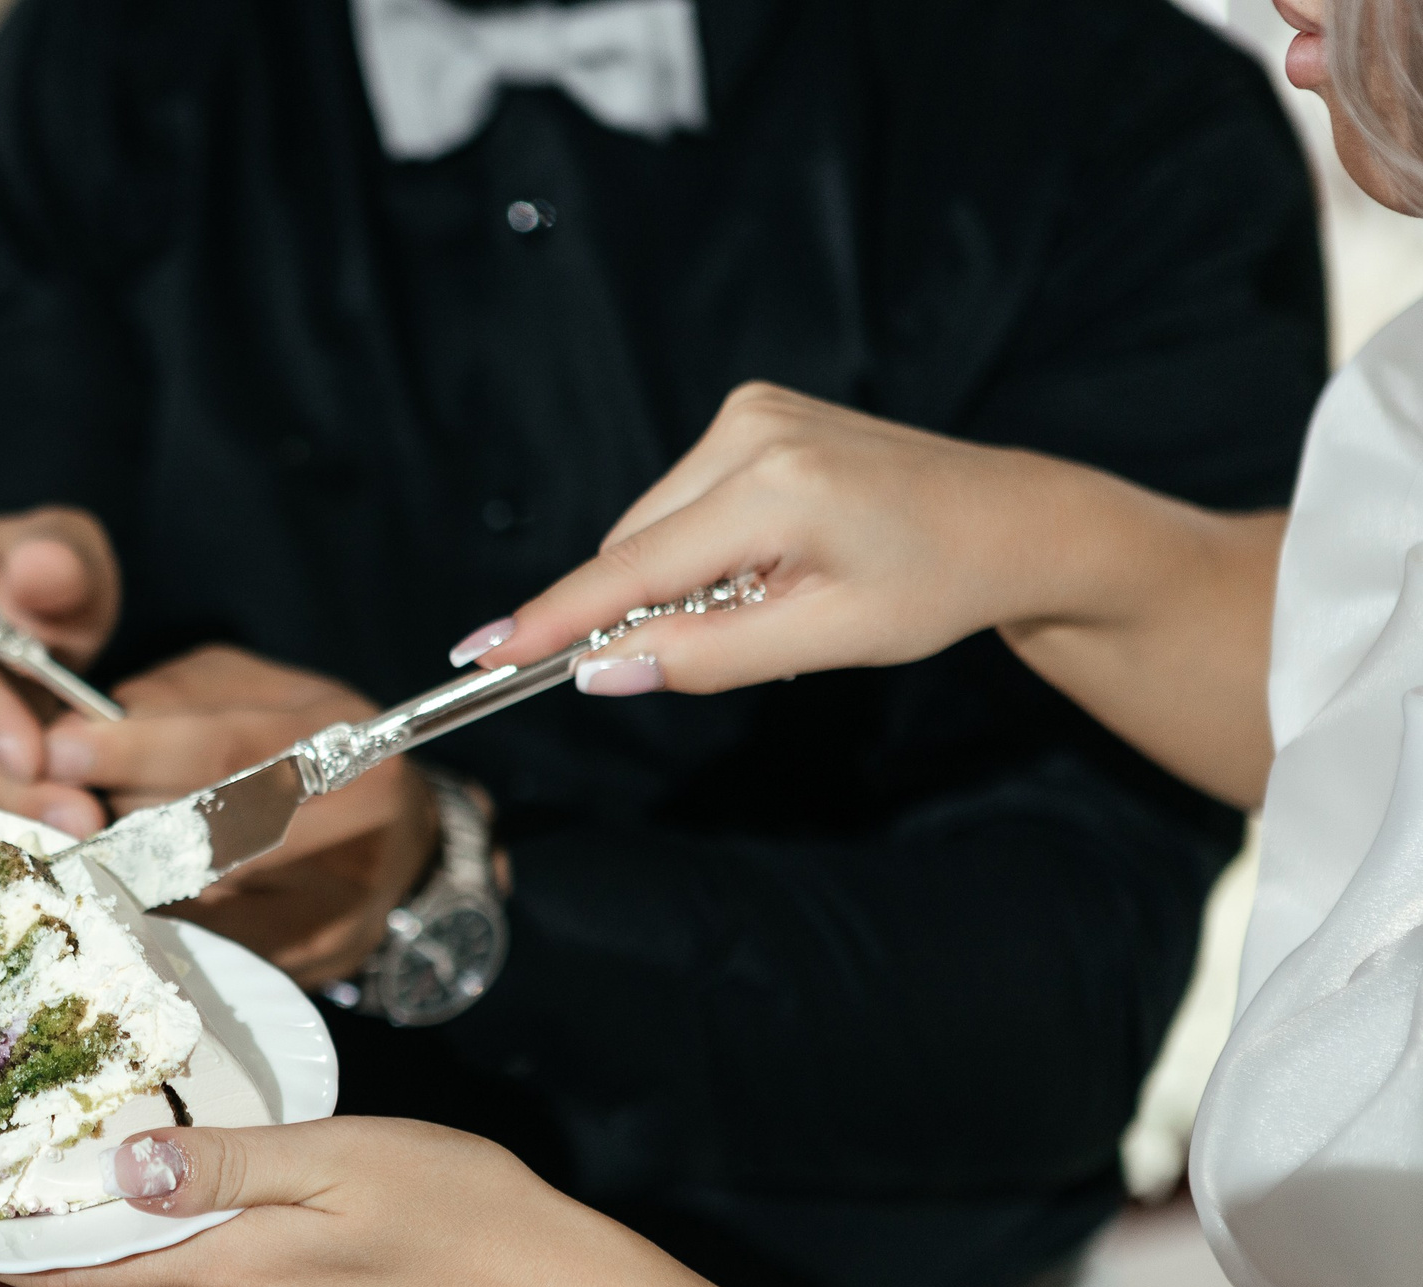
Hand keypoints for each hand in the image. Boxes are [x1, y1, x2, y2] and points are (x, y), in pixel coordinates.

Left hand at [0, 1117, 668, 1286]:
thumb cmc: (464, 1216)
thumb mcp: (339, 1160)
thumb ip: (222, 1167)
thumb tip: (116, 1170)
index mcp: (229, 1275)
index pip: (78, 1272)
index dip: (2, 1246)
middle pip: (138, 1257)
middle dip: (119, 1198)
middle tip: (111, 1112)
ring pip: (198, 1266)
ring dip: (198, 1215)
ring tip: (239, 1145)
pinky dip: (247, 1243)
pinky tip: (303, 1203)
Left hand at [44, 646, 438, 984]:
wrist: (400, 831)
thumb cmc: (304, 743)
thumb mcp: (250, 690)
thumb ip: (174, 699)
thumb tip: (81, 729)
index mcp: (342, 741)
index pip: (223, 748)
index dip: (134, 750)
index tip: (60, 751)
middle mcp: (357, 824)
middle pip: (212, 831)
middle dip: (124, 820)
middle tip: (61, 812)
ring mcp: (344, 900)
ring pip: (210, 896)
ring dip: (136, 876)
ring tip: (94, 852)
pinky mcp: (325, 956)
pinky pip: (222, 945)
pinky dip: (170, 920)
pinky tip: (139, 898)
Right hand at [466, 383, 1280, 808]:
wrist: (1011, 520)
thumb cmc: (933, 586)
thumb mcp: (826, 643)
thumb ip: (708, 657)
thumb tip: (602, 672)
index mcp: (777, 488)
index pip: (631, 569)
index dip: (553, 621)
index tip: (479, 654)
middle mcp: (751, 429)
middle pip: (635, 548)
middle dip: (650, 608)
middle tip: (746, 636)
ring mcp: (751, 410)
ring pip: (653, 527)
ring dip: (682, 577)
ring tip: (782, 591)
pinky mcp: (754, 409)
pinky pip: (683, 501)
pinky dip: (703, 544)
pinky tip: (776, 554)